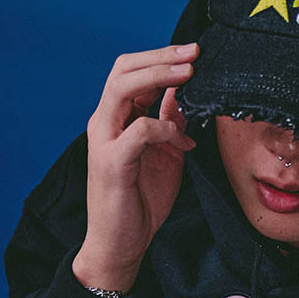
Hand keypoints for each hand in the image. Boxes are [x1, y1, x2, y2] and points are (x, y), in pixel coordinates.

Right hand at [72, 43, 198, 292]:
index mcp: (116, 119)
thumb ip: (170, 125)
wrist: (121, 244)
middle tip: (194, 53)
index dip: (161, 57)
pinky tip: (183, 141)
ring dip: (158, 76)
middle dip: (161, 56)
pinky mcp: (112, 163)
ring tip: (188, 73)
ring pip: (123, 89)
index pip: (131, 72)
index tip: (194, 54)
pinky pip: (139, 130)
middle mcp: (105, 123)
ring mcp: (104, 141)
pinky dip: (164, 128)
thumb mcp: (165, 156)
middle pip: (123, 70)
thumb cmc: (140, 202)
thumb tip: (184, 97)